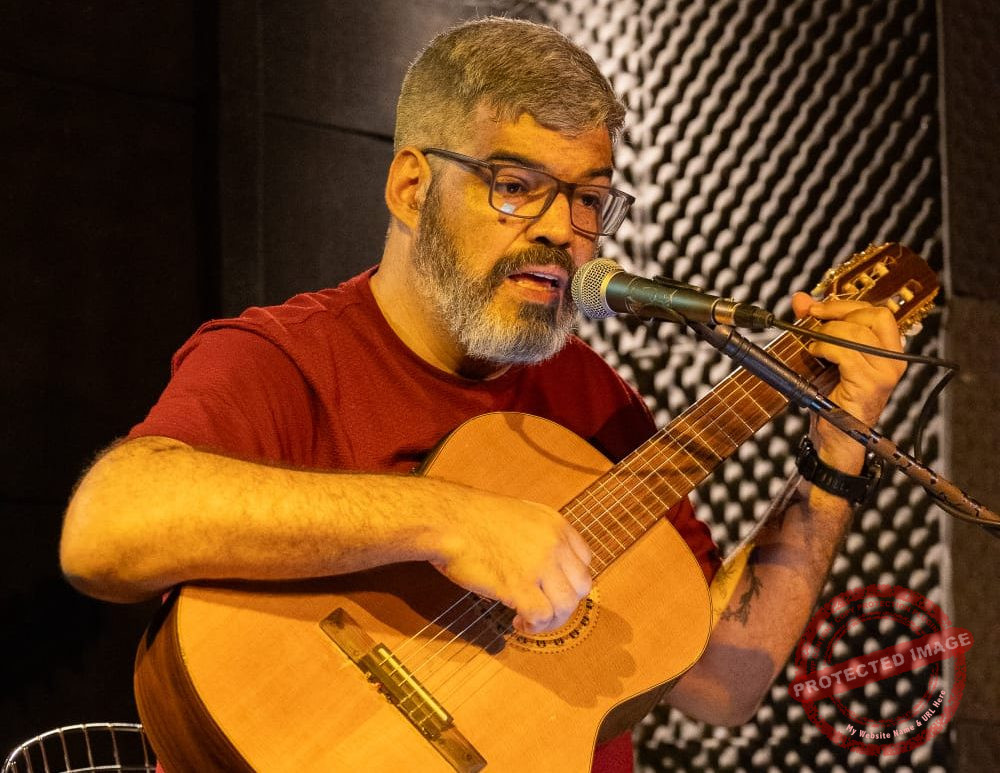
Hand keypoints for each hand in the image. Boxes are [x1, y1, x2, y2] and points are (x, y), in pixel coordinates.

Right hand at [431, 490, 591, 634]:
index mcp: (555, 524)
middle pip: (581, 586)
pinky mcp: (519, 585)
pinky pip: (542, 616)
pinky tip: (519, 622)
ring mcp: (539, 564)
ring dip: (551, 620)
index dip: (570, 580)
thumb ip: (537, 536)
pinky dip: (534, 626)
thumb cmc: (472, 518)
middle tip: (543, 609)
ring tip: (530, 620)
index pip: (585, 560)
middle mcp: (554, 543)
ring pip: (566, 605)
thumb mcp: (519, 515)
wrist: (448, 519)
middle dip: (564, 603)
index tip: (553, 589)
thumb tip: (544, 566)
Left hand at [792, 292, 906, 469]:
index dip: (847, 304)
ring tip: (813, 344)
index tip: (818, 306)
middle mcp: (893, 359)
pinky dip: (824, 348)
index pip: (878, 312)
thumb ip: (815, 324)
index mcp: (889, 349)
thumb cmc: (832, 396)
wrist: (834, 434)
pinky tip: (814, 354)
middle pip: (873, 315)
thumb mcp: (825, 354)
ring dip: (828, 332)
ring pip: (857, 332)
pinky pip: (846, 353)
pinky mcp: (870, 384)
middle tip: (813, 319)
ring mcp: (885, 373)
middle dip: (838, 312)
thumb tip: (800, 298)